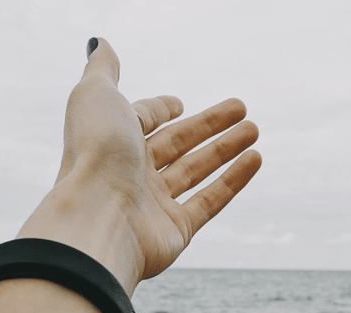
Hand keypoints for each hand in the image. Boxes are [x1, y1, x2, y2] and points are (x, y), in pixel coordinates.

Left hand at [17, 38, 260, 294]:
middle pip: (175, 143)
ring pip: (196, 170)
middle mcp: (129, 172)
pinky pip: (209, 202)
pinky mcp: (175, 231)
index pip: (140, 121)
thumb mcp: (96, 95)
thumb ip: (103, 70)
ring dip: (225, 148)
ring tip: (254, 129)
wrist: (98, 218)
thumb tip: (100, 43)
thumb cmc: (94, 152)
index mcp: (110, 140)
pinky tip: (255, 159)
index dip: (159, 109)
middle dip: (208, 124)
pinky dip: (233, 181)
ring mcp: (152, 204)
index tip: (178, 103)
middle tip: (241, 107)